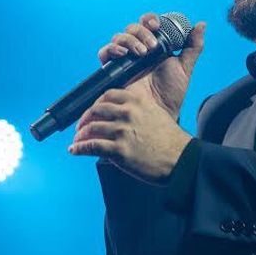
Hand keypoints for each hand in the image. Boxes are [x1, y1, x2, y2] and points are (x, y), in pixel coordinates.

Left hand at [67, 87, 194, 181]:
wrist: (181, 159)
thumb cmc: (170, 140)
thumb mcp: (155, 114)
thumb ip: (136, 110)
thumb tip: (117, 116)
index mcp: (137, 101)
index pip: (107, 95)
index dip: (95, 103)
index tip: (92, 111)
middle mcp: (127, 113)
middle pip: (95, 110)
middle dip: (84, 118)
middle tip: (80, 126)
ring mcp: (122, 131)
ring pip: (91, 128)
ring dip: (80, 135)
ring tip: (77, 140)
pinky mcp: (119, 150)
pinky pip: (91, 146)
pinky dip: (79, 148)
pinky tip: (74, 150)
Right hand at [97, 13, 206, 118]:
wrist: (158, 114)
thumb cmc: (171, 94)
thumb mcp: (185, 68)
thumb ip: (193, 47)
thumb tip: (201, 24)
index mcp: (154, 46)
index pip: (147, 23)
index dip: (150, 19)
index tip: (158, 25)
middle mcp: (137, 49)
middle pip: (132, 28)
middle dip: (142, 32)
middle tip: (152, 46)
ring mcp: (124, 59)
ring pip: (119, 37)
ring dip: (130, 40)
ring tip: (142, 53)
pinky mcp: (113, 69)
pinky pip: (105, 52)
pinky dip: (112, 49)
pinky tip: (123, 54)